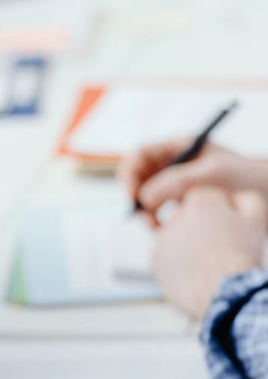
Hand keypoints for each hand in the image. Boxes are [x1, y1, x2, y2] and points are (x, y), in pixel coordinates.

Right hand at [119, 139, 267, 225]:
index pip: (140, 155)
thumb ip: (175, 182)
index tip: (133, 196)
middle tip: (142, 216)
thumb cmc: (247, 179)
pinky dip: (155, 222)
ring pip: (144, 197)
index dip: (130, 174)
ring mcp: (175, 185)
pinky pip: (155, 212)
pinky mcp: (179, 204)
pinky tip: (164, 230)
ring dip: (144, 213)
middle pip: (136, 177)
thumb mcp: (210, 174)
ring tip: (156, 227)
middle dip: (135, 197)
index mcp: (180, 147)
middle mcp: (173, 164)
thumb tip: (143, 197)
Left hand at [152, 187, 266, 318]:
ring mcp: (162, 240)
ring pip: (173, 237)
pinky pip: (164, 257)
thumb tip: (234, 199)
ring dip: (185, 244)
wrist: (221, 291)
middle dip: (197, 226)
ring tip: (204, 261)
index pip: (203, 198)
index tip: (225, 226)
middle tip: (215, 245)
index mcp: (201, 203)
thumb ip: (244, 200)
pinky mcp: (155, 262)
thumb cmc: (239, 256)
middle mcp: (176, 218)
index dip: (216, 212)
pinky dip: (176, 263)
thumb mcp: (255, 220)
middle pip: (185, 215)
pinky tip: (192, 271)